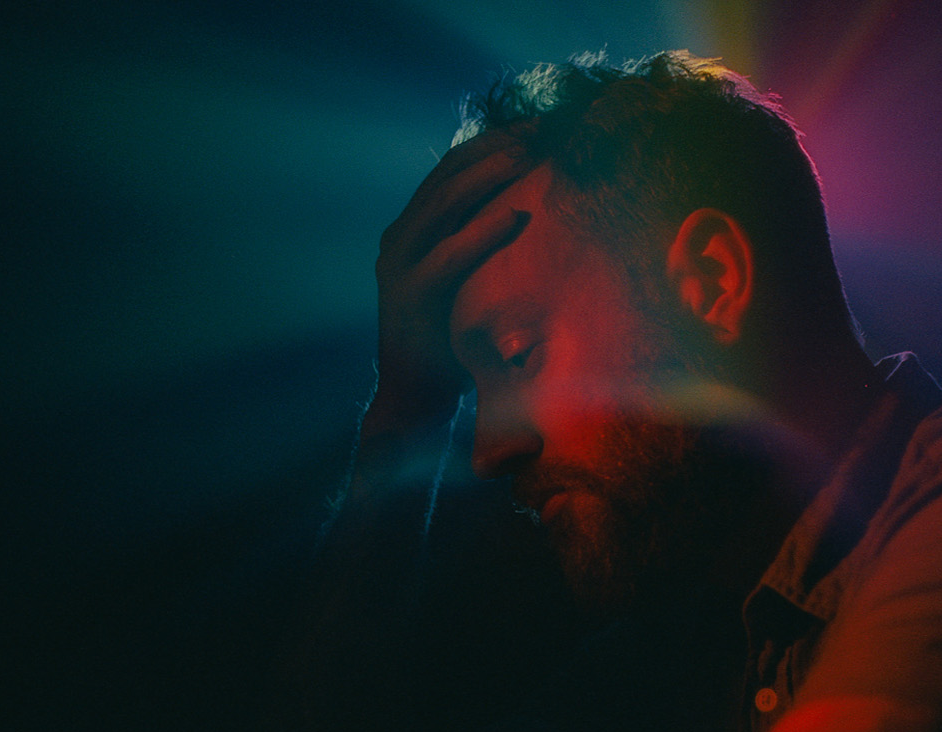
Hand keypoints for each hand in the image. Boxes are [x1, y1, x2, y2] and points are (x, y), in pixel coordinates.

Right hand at [365, 130, 533, 436]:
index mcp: (414, 228)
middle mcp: (400, 238)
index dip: (490, 142)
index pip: (451, 169)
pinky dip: (482, 233)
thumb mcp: (472, 281)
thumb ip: (486, 248)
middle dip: (493, 147)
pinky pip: (448, 256)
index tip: (534, 124)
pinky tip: (517, 215)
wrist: (416, 397)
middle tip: (537, 129)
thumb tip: (542, 212)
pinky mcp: (406, 294)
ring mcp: (398, 264)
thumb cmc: (454, 338)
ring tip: (526, 154)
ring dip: (486, 175)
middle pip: (446, 175)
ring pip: (442, 204)